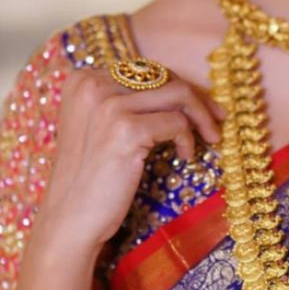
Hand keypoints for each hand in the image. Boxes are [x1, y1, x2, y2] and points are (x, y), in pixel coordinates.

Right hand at [37, 67, 225, 251]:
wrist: (71, 219)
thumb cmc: (91, 179)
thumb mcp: (102, 129)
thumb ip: (129, 104)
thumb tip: (180, 91)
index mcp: (84, 80)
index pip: (146, 70)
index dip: (178, 86)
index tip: (201, 106)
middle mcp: (93, 85)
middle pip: (164, 76)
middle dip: (197, 97)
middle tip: (217, 119)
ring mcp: (108, 105)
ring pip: (178, 93)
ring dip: (201, 116)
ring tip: (209, 138)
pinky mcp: (126, 129)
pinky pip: (177, 123)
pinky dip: (188, 139)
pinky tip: (184, 158)